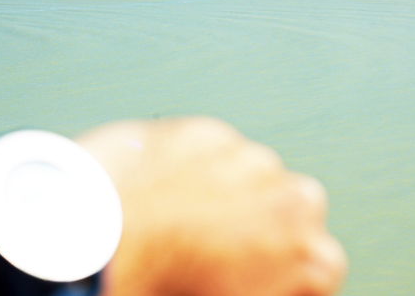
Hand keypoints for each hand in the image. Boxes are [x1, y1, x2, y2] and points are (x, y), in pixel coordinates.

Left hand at [76, 117, 345, 295]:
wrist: (93, 246)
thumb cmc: (157, 288)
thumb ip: (263, 286)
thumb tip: (248, 276)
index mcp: (308, 257)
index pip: (321, 266)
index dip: (280, 272)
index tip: (253, 274)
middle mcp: (294, 201)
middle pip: (291, 212)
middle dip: (260, 225)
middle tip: (213, 248)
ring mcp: (251, 161)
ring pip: (251, 175)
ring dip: (226, 190)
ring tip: (178, 218)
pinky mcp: (209, 133)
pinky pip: (211, 151)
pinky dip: (192, 166)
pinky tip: (160, 191)